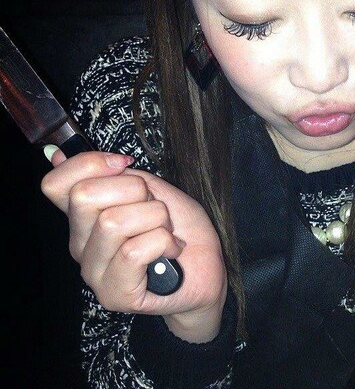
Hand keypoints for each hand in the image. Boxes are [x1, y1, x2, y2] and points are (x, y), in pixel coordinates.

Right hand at [41, 149, 226, 342]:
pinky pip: (133, 251)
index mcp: (85, 216)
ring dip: (155, 218)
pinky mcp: (114, 294)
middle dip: (135, 189)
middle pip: (84, 195)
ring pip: (113, 222)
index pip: (54, 184)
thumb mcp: (151, 189)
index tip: (124, 165)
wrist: (206, 268)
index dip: (89, 163)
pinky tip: (170, 251)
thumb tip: (58, 154)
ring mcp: (94, 271)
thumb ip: (114, 176)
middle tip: (155, 208)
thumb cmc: (180, 228)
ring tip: (165, 232)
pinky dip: (163, 242)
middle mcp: (80, 244)